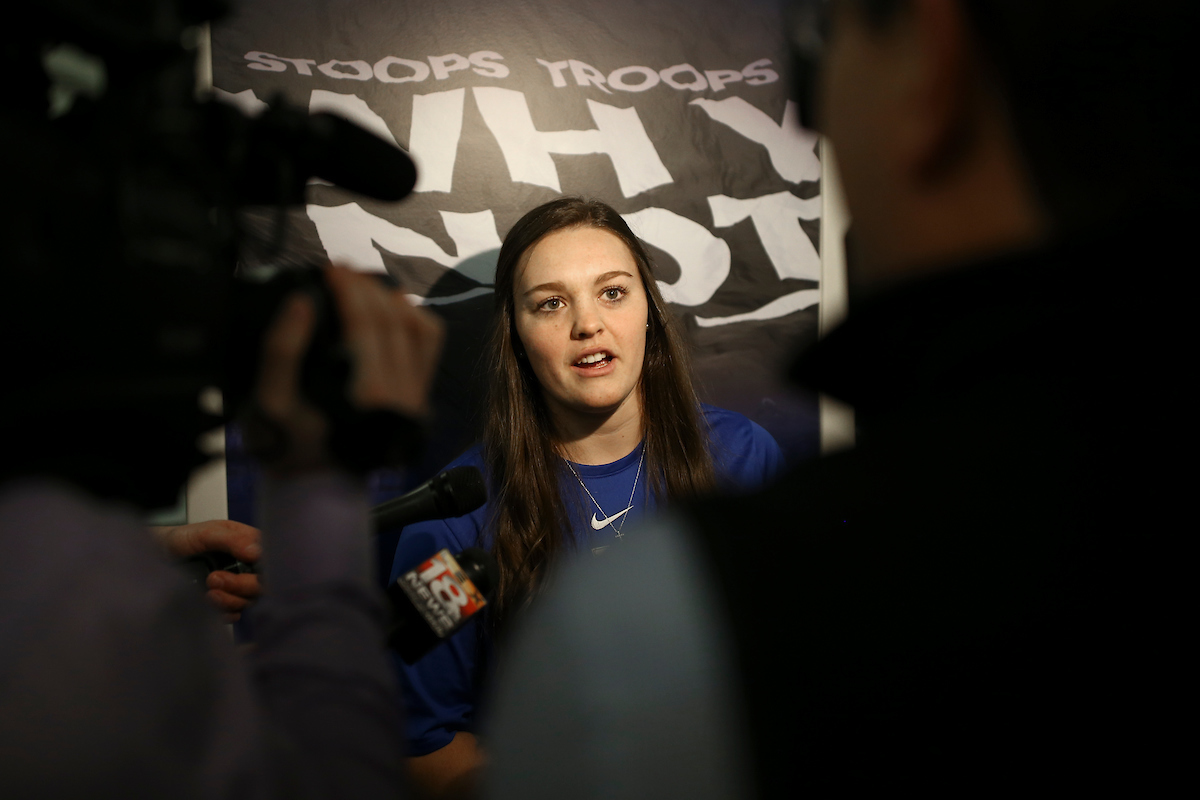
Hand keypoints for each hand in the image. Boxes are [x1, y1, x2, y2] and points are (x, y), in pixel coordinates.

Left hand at [153, 520, 262, 620]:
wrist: (158, 556)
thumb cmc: (183, 539)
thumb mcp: (207, 532)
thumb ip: (232, 540)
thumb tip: (256, 552)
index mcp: (250, 544)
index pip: (272, 559)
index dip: (266, 568)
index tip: (248, 567)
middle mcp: (248, 566)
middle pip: (264, 584)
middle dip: (242, 585)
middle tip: (214, 578)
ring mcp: (237, 586)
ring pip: (250, 601)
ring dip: (229, 599)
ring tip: (208, 590)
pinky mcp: (224, 603)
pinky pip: (235, 614)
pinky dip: (224, 612)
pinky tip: (209, 603)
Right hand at [255, 265, 443, 474]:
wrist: (318, 485)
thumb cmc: (287, 445)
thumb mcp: (269, 400)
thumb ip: (281, 350)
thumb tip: (302, 301)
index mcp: (364, 393)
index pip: (365, 324)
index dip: (348, 289)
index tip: (330, 269)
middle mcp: (398, 394)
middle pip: (392, 321)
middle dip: (367, 287)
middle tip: (342, 269)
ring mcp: (414, 397)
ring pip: (419, 330)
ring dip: (393, 298)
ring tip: (364, 282)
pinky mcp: (419, 398)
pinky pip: (429, 348)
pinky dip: (416, 319)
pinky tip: (393, 305)